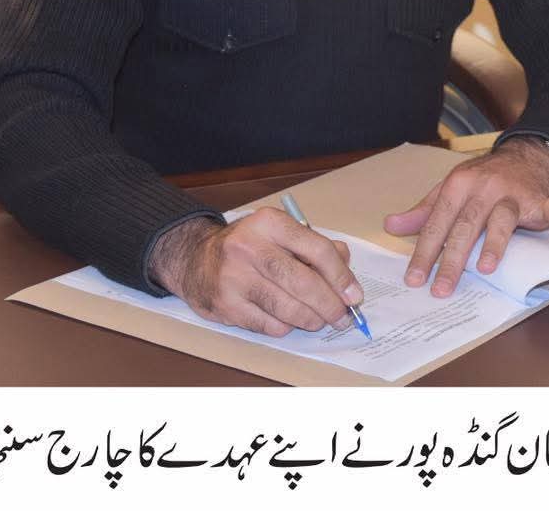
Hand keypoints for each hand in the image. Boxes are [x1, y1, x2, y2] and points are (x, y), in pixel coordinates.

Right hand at [149, 208, 363, 336]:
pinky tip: (289, 320)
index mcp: (269, 223)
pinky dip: (286, 326)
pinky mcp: (225, 305)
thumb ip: (314, 245)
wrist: (194, 259)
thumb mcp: (279, 233)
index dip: (341, 276)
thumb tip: (346, 266)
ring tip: (320, 321)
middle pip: (304, 283)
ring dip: (312, 320)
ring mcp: (234, 278)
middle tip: (343, 317)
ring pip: (288, 309)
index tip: (354, 295)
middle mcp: (249, 247)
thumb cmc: (248, 246)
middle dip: (330, 305)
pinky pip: (269, 325)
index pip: (317, 249)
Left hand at [383, 137, 548, 296]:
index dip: (425, 251)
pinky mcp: (541, 198)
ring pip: (502, 219)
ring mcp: (514, 193)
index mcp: (458, 185)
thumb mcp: (449, 189)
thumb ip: (424, 211)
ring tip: (485, 268)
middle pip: (466, 226)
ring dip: (495, 243)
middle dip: (452, 259)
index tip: (415, 278)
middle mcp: (484, 188)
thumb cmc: (482, 179)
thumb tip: (391, 225)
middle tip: (441, 289)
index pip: (438, 222)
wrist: (524, 154)